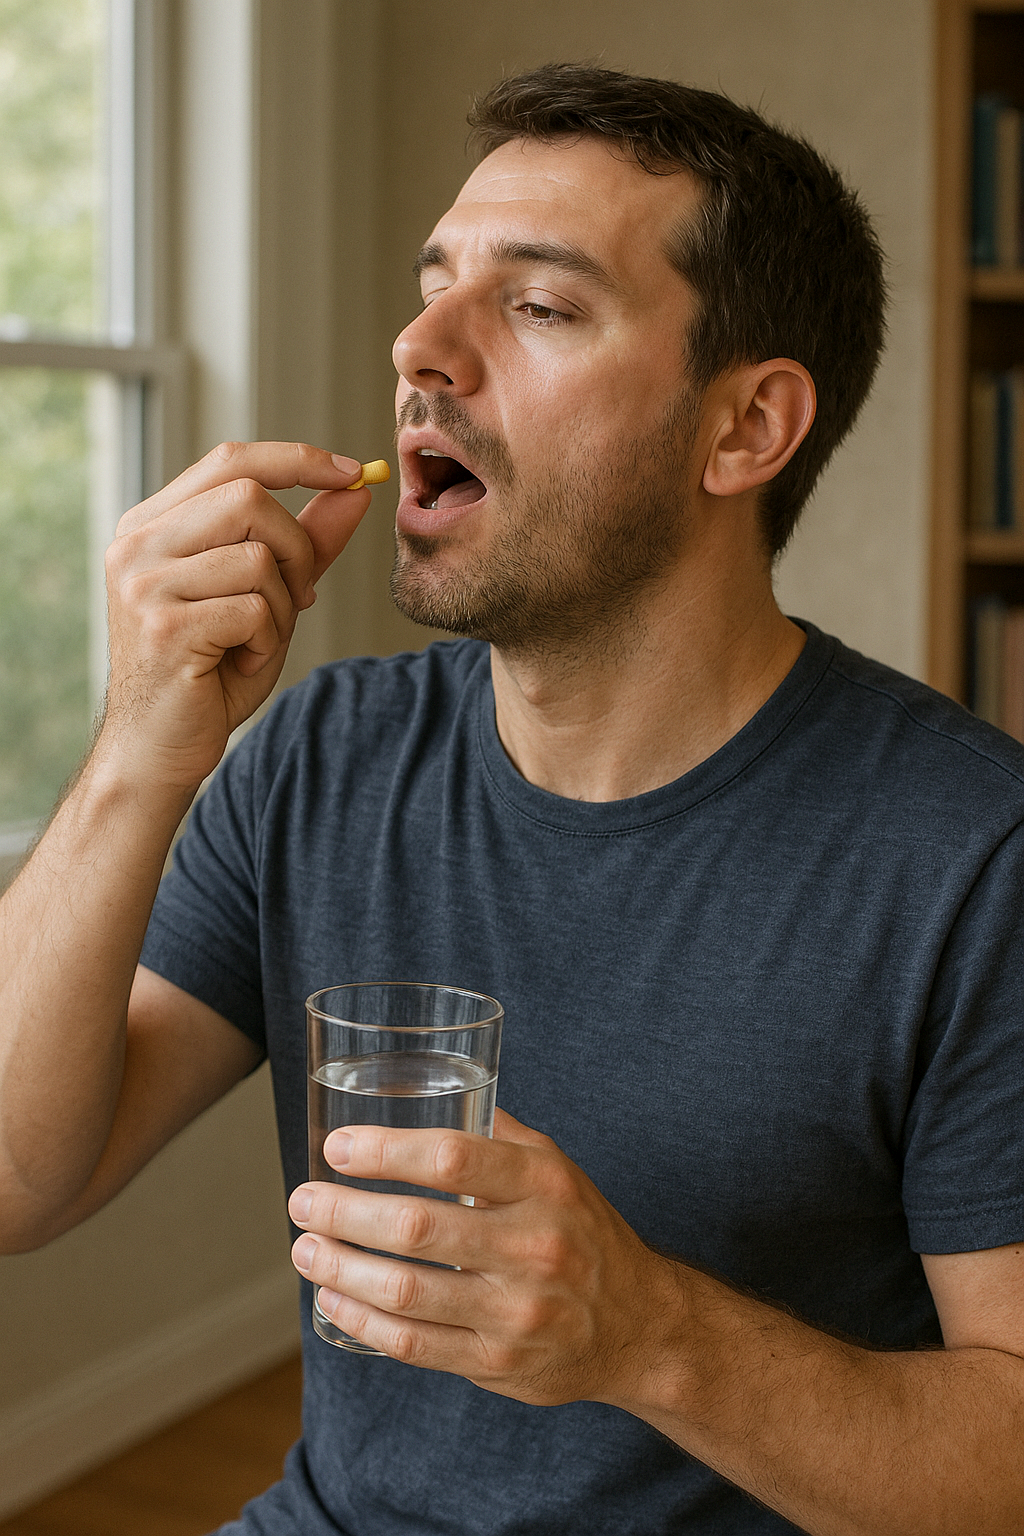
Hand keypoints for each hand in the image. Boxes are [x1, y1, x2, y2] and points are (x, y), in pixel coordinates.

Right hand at [100, 441, 373, 789]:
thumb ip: (305, 542)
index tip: (352, 472)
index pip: (230, 460)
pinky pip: (254, 609)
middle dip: (296, 547)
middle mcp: (138, 544)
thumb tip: (356, 491)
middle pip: (250, 497)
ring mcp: (144, 584)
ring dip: (282, 605)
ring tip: (256, 640)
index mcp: (152, 525)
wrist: (160, 748)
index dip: (297, 460)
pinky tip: (241, 662)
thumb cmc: (210, 671)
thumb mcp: (264, 597)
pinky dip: (268, 640)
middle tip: (295, 597)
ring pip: (258, 556)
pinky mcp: (164, 626)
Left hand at [288, 1109, 680, 1408]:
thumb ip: (494, 1133)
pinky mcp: (499, 1361)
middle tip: (303, 1201)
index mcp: (544, 1183)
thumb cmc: (580, 1231)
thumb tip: (426, 1087)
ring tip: (306, 1250)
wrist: (639, 1323)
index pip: (453, 1159)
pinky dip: (363, 1321)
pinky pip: (416, 1344)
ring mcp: (517, 1310)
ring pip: (408, 1290)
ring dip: (341, 1269)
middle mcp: (535, 1245)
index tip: (338, 1148)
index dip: (386, 1151)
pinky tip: (335, 1299)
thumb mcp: (555, 1168)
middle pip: (419, 1227)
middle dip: (344, 1212)